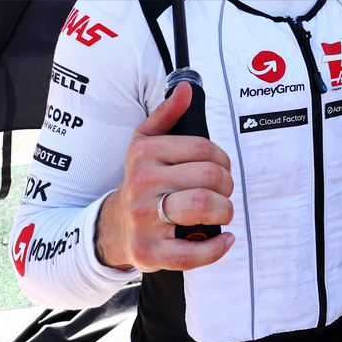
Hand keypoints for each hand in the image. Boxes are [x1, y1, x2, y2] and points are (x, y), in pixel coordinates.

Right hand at [95, 81, 234, 271]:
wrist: (114, 227)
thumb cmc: (141, 182)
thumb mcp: (145, 144)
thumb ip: (167, 115)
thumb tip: (185, 89)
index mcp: (144, 154)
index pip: (203, 148)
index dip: (222, 159)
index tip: (221, 168)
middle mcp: (141, 185)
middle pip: (209, 177)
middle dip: (228, 185)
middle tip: (224, 191)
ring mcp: (144, 220)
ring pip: (203, 206)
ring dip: (225, 210)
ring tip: (223, 211)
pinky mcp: (150, 252)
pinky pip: (191, 252)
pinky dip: (217, 247)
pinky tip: (225, 239)